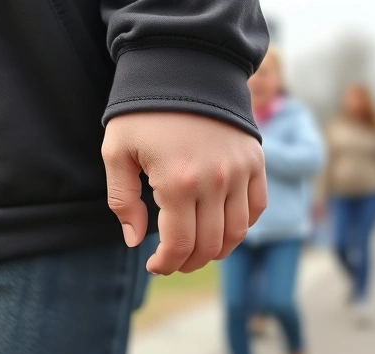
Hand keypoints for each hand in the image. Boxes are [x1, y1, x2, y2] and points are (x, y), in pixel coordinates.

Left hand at [102, 112, 266, 274]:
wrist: (183, 68)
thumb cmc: (144, 111)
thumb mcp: (116, 152)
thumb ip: (122, 201)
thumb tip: (136, 241)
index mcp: (178, 182)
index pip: (180, 244)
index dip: (167, 264)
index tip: (156, 265)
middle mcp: (215, 181)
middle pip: (210, 245)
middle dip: (189, 261)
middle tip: (175, 260)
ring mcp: (240, 171)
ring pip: (238, 232)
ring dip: (218, 249)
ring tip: (199, 248)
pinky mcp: (255, 161)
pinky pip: (257, 207)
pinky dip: (243, 224)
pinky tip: (223, 224)